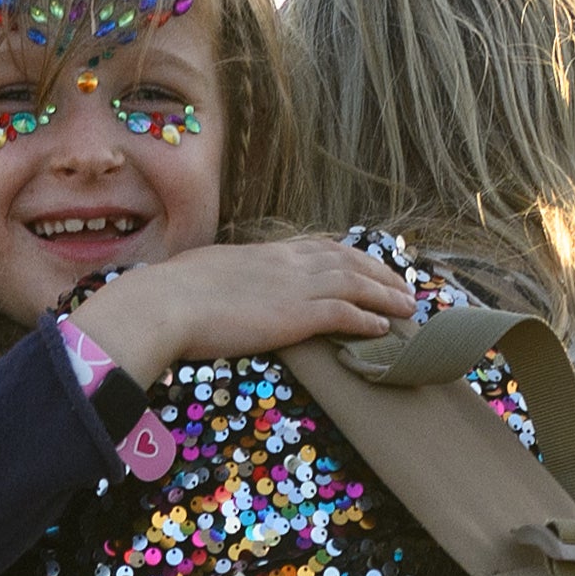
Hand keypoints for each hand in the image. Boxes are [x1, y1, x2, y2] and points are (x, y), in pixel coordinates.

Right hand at [72, 238, 417, 377]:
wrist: (168, 303)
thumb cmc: (173, 294)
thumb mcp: (206, 274)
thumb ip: (225, 277)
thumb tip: (216, 285)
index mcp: (267, 252)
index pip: (320, 247)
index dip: (350, 256)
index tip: (369, 264)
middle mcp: (288, 263)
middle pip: (347, 260)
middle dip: (380, 273)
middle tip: (402, 287)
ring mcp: (294, 287)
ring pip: (355, 284)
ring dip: (385, 295)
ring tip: (406, 308)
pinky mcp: (296, 314)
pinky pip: (344, 313)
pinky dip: (368, 319)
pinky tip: (383, 328)